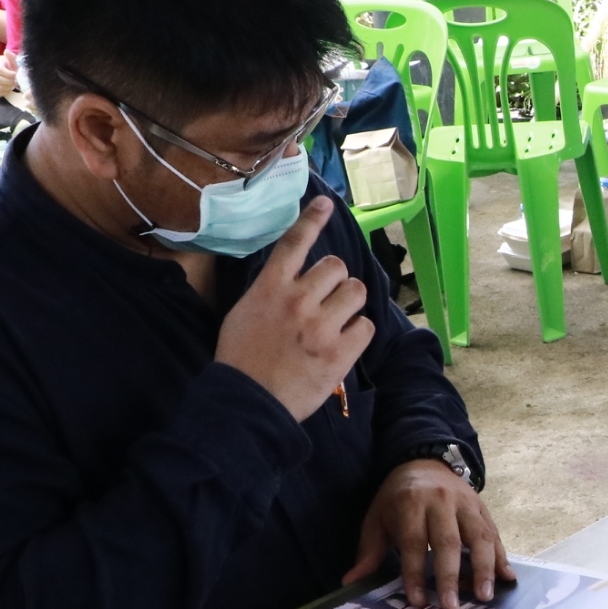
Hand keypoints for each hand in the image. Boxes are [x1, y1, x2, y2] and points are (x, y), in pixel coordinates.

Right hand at [0, 52, 18, 97]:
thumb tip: (7, 51)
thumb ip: (11, 57)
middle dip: (9, 81)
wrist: (9, 70)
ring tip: (13, 84)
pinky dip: (5, 92)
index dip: (9, 74)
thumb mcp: (13, 60)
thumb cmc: (12, 65)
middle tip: (16, 81)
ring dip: (8, 87)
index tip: (16, 75)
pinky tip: (9, 88)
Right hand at [215, 197, 374, 420]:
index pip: (294, 243)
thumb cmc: (241, 360)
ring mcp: (321, 326)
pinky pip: (366, 326)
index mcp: (270, 288)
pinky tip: (344, 343)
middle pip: (336, 266)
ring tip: (339, 319)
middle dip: (336, 280)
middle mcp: (297, 300)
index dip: (312, 220)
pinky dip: (359, 332)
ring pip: (357, 291)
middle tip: (327, 299)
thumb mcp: (243, 314)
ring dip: (351, 302)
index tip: (326, 204)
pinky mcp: (340, 352)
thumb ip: (270, 292)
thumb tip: (291, 279)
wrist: (247, 404)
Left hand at [345, 459, 513, 608]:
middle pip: (448, 541)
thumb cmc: (397, 498)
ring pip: (479, 537)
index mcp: (410, 503)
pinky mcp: (482, 507)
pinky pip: (494, 533)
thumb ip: (369, 552)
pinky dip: (501, 556)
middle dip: (450, 576)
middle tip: (452, 606)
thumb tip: (350, 582)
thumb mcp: (376, 519)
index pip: (413, 542)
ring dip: (484, 568)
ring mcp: (466, 504)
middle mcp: (441, 502)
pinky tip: (507, 577)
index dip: (415, 573)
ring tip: (485, 595)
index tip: (418, 601)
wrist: (425, 463)